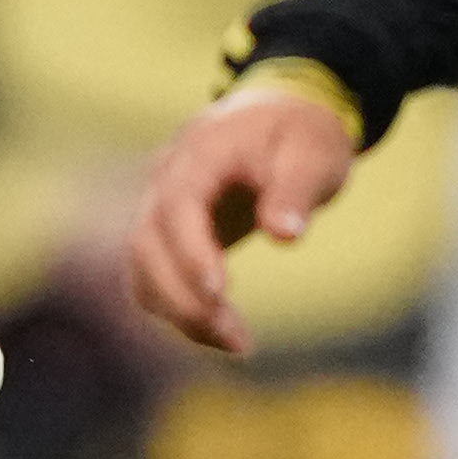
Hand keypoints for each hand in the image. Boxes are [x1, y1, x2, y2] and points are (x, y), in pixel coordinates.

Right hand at [114, 74, 358, 361]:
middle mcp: (167, 177)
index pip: (178, 205)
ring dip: (179, 311)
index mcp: (201, 151)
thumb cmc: (302, 133)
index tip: (220, 296)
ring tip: (237, 344)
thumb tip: (284, 235)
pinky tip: (221, 333)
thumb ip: (296, 191)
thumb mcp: (314, 154)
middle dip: (183, 298)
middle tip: (236, 340)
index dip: (191, 253)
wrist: (282, 115)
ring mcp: (160, 205)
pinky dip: (178, 309)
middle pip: (147, 244)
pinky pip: (154, 277)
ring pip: (143, 268)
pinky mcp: (168, 232)